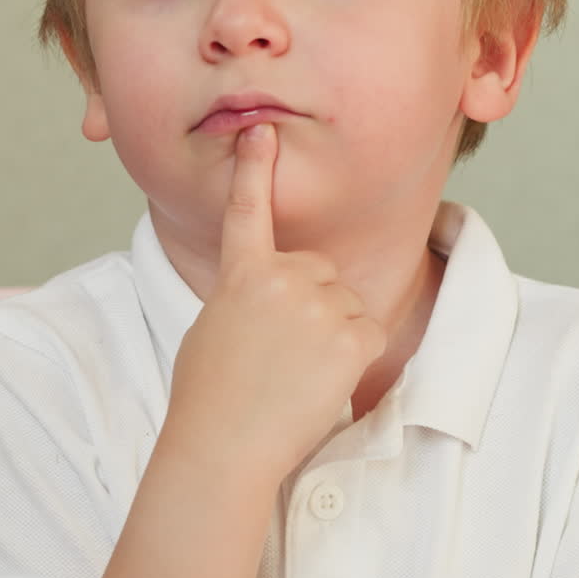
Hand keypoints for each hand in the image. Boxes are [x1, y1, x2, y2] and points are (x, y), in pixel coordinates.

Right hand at [166, 123, 386, 482]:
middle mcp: (282, 278)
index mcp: (241, 275)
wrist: (222, 446)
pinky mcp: (351, 335)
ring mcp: (318, 304)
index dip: (254, 169)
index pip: (249, 210)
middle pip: (320, 271)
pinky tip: (323, 380)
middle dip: (313, 304)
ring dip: (333, 334)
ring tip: (296, 373)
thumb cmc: (209, 397)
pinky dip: (355, 356)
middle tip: (282, 352)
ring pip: (347, 302)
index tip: (261, 131)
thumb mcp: (212, 328)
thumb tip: (268, 294)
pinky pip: (369, 330)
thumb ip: (244, 296)